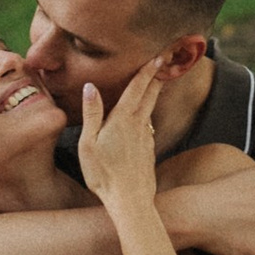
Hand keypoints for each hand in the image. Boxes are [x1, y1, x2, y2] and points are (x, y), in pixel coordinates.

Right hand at [72, 56, 168, 211]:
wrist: (130, 200)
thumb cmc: (103, 174)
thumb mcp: (88, 144)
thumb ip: (91, 114)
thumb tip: (90, 87)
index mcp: (123, 119)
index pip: (138, 88)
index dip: (147, 70)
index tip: (158, 54)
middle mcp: (138, 125)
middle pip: (150, 94)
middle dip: (157, 75)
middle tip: (166, 58)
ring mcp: (146, 137)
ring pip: (151, 108)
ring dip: (155, 91)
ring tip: (158, 79)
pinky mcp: (148, 150)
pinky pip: (149, 124)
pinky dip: (150, 112)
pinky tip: (146, 115)